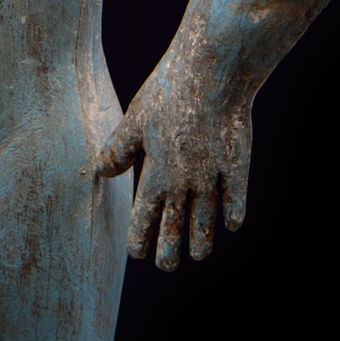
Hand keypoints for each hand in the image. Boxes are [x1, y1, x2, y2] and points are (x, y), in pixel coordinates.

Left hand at [96, 72, 251, 270]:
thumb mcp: (134, 120)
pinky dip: (232, 213)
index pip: (145, 217)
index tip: (137, 253)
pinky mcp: (237, 164)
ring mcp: (214, 176)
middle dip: (170, 250)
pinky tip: (230, 224)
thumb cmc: (167, 92)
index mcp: (157, 174)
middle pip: (177, 226)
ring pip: (207, 218)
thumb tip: (102, 173)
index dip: (141, 237)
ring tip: (198, 255)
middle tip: (166, 267)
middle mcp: (185, 183)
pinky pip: (235, 198)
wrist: (213, 74)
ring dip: (202, 238)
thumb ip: (119, 150)